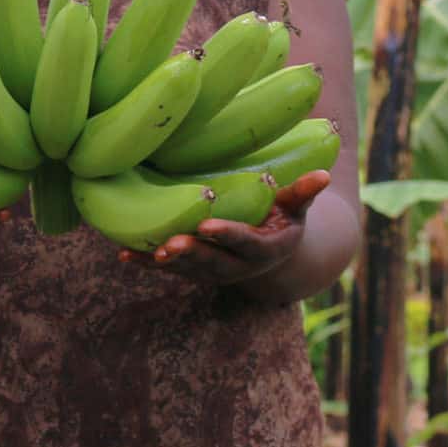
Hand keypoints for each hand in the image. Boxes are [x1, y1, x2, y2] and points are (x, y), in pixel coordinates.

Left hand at [118, 170, 330, 286]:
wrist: (273, 256)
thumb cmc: (283, 219)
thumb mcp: (296, 208)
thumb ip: (303, 193)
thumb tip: (323, 175)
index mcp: (263, 249)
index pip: (245, 243)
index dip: (228, 235)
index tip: (208, 226)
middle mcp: (237, 266)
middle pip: (212, 262)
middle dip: (190, 254)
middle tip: (168, 244)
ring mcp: (213, 271)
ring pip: (187, 269)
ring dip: (165, 262)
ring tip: (143, 251)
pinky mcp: (194, 270)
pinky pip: (168, 269)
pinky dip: (146, 263)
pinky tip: (123, 255)